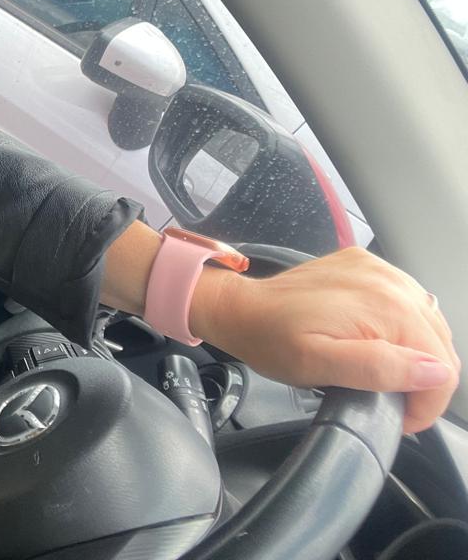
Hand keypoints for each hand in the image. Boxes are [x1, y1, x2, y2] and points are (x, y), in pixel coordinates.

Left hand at [190, 246, 460, 433]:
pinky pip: (407, 301)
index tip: (400, 418)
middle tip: (390, 400)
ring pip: (428, 323)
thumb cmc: (271, 339)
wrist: (241, 308)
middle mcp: (389, 281)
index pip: (442, 365)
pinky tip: (378, 341)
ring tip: (385, 374)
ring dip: (416, 353)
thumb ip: (379, 368)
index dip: (427, 403)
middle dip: (424, 380)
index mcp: (386, 306)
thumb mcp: (319, 365)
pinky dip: (403, 327)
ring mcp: (379, 269)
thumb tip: (434, 372)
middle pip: (439, 344)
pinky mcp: (366, 266)